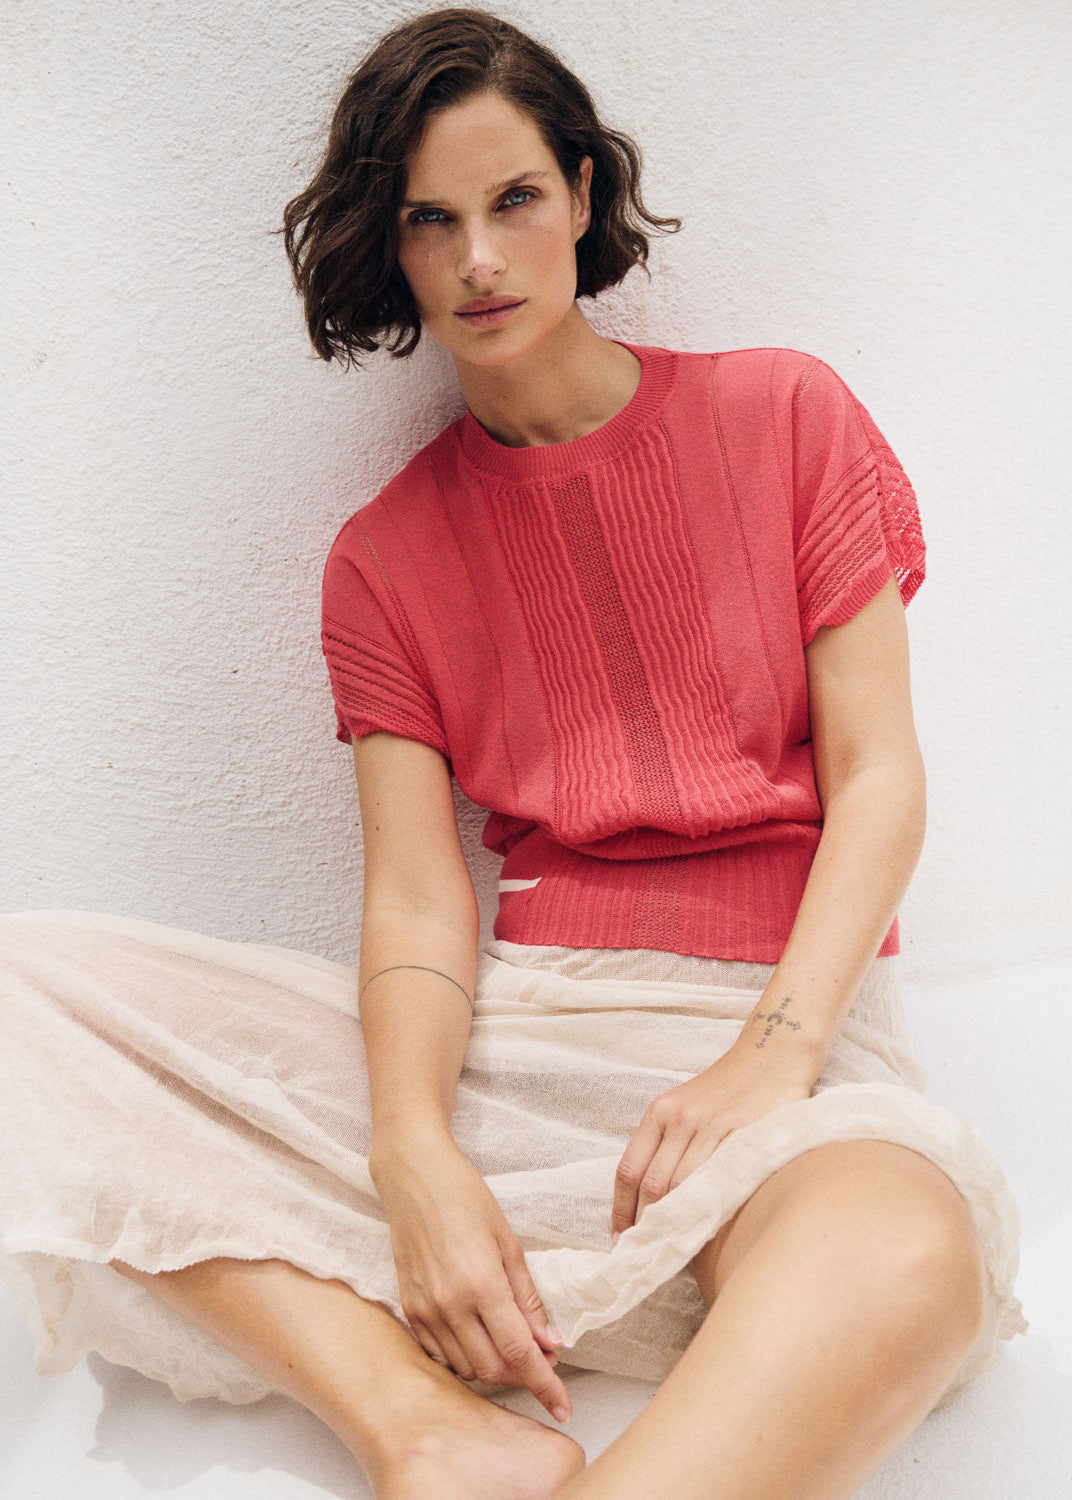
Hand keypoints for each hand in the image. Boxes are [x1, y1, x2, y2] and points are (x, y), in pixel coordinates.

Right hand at [370, 1133, 572, 1422]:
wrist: (413, 1175)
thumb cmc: (465, 1196)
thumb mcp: (508, 1240)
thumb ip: (527, 1296)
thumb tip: (548, 1341)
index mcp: (481, 1283)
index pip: (519, 1351)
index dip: (545, 1384)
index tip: (562, 1406)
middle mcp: (450, 1304)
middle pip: (493, 1368)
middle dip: (523, 1375)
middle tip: (543, 1358)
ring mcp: (425, 1309)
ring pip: (466, 1367)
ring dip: (495, 1368)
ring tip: (513, 1345)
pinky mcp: (408, 1308)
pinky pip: (440, 1354)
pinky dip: (464, 1358)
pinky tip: (479, 1341)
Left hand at [611, 1038, 818, 1241]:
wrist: (770, 1055)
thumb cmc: (725, 1090)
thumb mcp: (685, 1106)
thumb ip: (667, 1145)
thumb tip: (649, 1202)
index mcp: (660, 1112)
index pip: (629, 1170)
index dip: (621, 1211)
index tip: (619, 1241)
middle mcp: (681, 1117)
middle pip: (653, 1185)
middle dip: (647, 1225)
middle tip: (648, 1257)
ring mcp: (712, 1125)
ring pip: (684, 1186)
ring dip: (677, 1223)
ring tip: (675, 1252)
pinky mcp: (745, 1133)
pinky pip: (721, 1180)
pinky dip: (711, 1208)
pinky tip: (709, 1228)